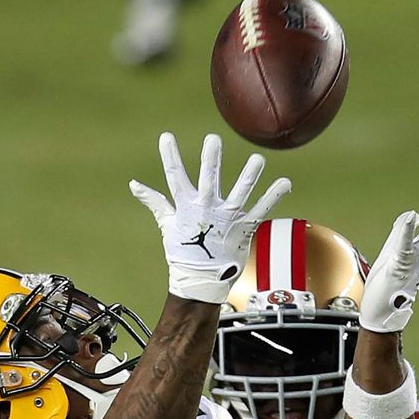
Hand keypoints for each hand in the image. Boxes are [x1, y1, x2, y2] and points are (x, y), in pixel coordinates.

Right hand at [131, 132, 291, 303]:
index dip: (169, 156)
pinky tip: (285, 182)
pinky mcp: (244, 229)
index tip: (166, 137)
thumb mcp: (167, 224)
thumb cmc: (183, 251)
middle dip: (210, 159)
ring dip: (250, 175)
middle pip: (208, 179)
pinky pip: (262, 209)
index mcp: (187, 206)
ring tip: (258, 159)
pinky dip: (274, 196)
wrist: (200, 281)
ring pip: (240, 192)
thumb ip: (155, 201)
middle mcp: (207, 209)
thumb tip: (134, 185)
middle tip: (213, 139)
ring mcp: (227, 219)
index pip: (175, 177)